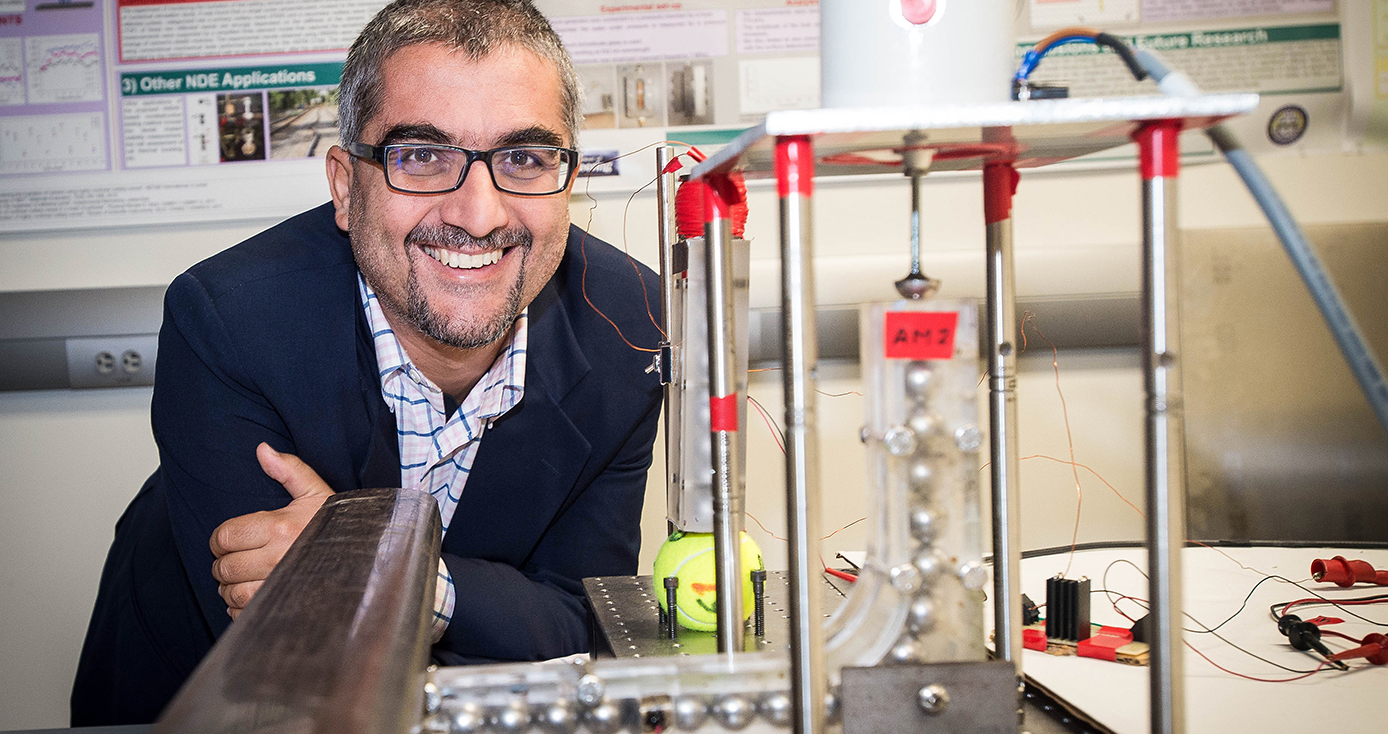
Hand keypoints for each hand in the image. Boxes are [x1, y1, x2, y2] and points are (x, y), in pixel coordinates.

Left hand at [210, 443, 334, 618]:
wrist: (367, 554)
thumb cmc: (338, 524)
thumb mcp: (316, 492)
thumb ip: (288, 470)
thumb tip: (262, 449)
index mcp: (279, 527)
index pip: (224, 537)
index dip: (219, 540)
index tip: (228, 540)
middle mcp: (277, 558)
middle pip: (225, 567)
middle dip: (222, 563)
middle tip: (232, 558)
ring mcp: (278, 586)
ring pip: (231, 592)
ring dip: (228, 587)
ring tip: (239, 578)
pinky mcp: (282, 608)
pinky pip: (244, 613)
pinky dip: (238, 608)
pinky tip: (250, 594)